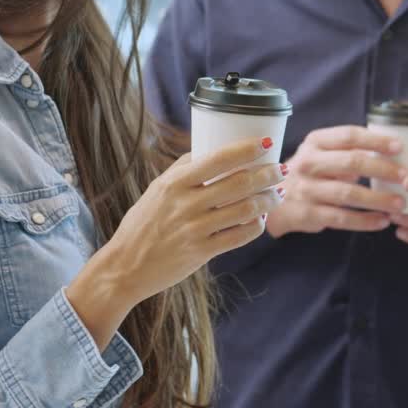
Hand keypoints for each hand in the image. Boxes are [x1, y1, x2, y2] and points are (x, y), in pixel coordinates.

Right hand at [72, 137, 285, 322]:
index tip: (267, 142)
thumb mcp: (157, 189)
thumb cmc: (143, 223)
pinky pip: (239, 236)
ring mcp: (195, 230)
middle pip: (239, 184)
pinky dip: (256, 226)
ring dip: (268, 200)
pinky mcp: (201, 253)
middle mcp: (185, 204)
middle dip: (267, 174)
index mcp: (175, 183)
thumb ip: (183, 169)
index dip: (247, 149)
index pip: (218, 159)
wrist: (126, 265)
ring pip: (245, 210)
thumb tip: (212, 150)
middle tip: (281, 169)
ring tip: (278, 193)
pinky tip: (261, 219)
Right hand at [266, 126, 407, 238]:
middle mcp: (308, 163)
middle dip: (383, 169)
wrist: (273, 201)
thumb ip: (349, 151)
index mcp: (315, 142)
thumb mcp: (322, 154)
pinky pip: (341, 219)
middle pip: (351, 163)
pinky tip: (382, 221)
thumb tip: (394, 151)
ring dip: (377, 199)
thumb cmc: (310, 173)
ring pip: (347, 194)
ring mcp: (306, 189)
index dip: (376, 141)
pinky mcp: (308, 213)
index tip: (399, 147)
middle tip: (406, 177)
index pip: (349, 136)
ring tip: (401, 203)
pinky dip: (364, 221)